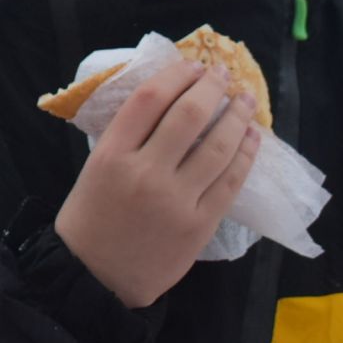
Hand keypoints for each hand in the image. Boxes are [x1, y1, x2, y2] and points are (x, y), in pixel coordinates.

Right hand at [53, 60, 262, 307]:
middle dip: (211, 87)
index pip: (149, 99)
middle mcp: (144, 172)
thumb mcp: (95, 167)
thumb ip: (126, 137)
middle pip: (188, 115)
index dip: (175, 75)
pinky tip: (251, 138)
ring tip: (245, 100)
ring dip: (237, 117)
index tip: (191, 65)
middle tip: (222, 74)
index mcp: (111, 154)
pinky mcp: (199, 224)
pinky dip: (245, 155)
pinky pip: (230, 182)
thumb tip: (169, 101)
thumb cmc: (91, 216)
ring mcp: (175, 200)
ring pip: (217, 147)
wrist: (97, 276)